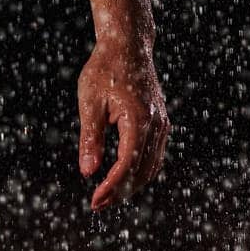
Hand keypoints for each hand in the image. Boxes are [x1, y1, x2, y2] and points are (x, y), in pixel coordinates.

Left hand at [77, 37, 169, 211]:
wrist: (127, 46)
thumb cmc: (105, 70)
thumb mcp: (90, 102)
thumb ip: (91, 138)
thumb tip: (88, 172)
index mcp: (138, 120)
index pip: (127, 164)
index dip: (111, 186)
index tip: (94, 200)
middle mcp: (156, 125)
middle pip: (142, 171)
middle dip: (120, 191)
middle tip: (97, 204)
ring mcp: (161, 124)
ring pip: (151, 167)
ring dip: (131, 184)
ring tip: (107, 195)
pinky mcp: (160, 123)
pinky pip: (153, 155)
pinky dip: (139, 171)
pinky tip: (122, 177)